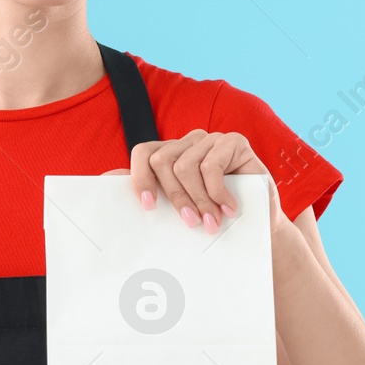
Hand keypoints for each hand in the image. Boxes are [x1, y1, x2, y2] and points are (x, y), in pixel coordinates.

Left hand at [104, 128, 286, 235]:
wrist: (258, 225)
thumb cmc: (214, 218)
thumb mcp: (178, 209)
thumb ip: (149, 193)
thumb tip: (107, 180)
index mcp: (171, 156)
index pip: (143, 153)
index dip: (141, 178)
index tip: (149, 207)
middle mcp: (188, 143)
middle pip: (162, 161)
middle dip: (175, 197)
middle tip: (190, 223)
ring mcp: (211, 140)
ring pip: (187, 166)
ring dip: (200, 201)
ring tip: (211, 222)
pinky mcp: (234, 142)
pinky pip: (212, 164)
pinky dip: (218, 193)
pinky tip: (229, 208)